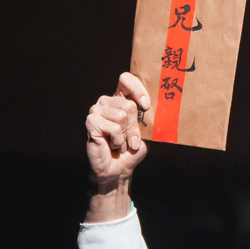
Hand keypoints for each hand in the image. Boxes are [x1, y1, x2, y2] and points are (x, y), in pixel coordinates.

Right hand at [84, 72, 149, 219]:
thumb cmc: (132, 149)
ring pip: (121, 116)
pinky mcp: (91, 121)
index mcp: (120, 98)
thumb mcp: (145, 131)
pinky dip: (118, 140)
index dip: (137, 89)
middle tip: (131, 140)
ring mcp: (96, 110)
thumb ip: (148, 117)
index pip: (126, 79)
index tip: (146, 106)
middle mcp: (106, 101)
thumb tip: (159, 106)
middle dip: (135, 127)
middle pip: (128, 104)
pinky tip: (113, 145)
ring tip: (121, 143)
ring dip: (126, 136)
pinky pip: (113, 127)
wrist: (118, 169)